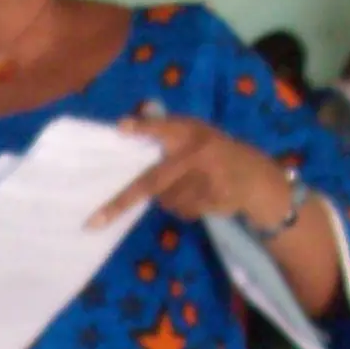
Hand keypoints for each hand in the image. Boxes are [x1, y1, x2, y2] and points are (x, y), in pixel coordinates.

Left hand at [88, 118, 294, 232]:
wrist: (255, 178)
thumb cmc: (215, 152)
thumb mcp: (196, 133)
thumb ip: (165, 131)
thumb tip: (123, 127)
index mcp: (191, 132)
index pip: (164, 128)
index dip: (144, 128)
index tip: (122, 128)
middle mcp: (197, 154)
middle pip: (152, 182)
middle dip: (121, 203)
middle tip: (94, 222)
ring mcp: (205, 180)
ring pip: (165, 200)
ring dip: (169, 198)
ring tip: (190, 185)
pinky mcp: (213, 200)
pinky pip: (182, 210)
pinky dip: (184, 207)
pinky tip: (202, 195)